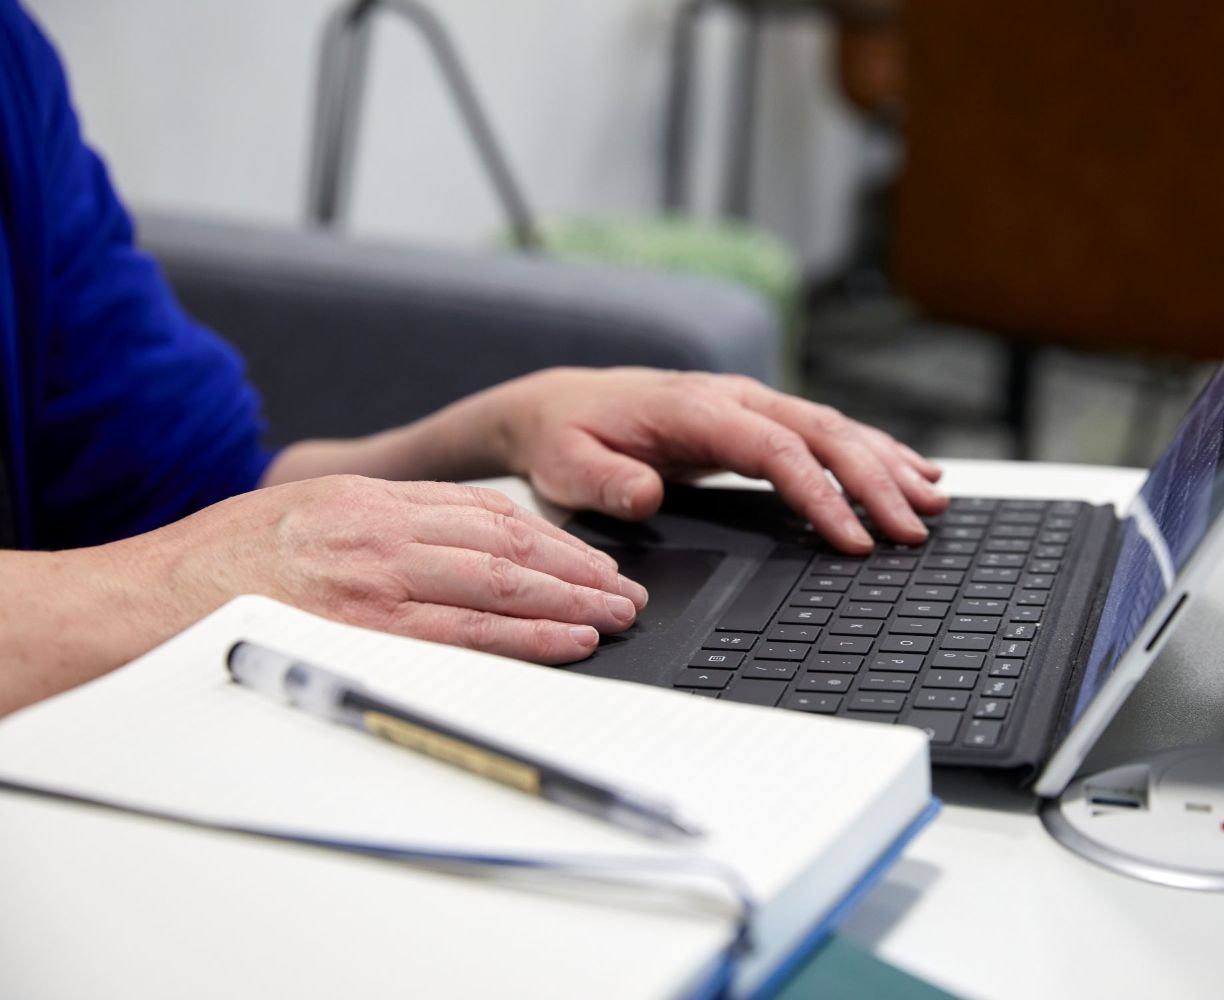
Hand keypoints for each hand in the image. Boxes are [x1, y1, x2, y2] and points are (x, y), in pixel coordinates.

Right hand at [119, 476, 645, 665]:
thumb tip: (448, 544)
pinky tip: (567, 642)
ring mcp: (373, 580)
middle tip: (626, 590)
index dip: (550, 537)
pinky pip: (465, 634)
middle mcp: (379, 531)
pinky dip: (526, 637)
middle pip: (508, 544)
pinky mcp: (363, 630)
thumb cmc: (214, 569)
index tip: (590, 557)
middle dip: (578, 567)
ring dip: (570, 601)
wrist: (139, 604)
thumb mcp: (303, 515)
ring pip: (500, 583)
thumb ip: (376, 523)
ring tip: (616, 616)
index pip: (485, 512)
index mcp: (368, 500)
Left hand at [463, 368, 946, 552]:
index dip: (821, 493)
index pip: (776, 448)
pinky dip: (873, 452)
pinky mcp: (758, 420)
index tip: (853, 539)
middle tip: (914, 530)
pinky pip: (825, 433)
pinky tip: (911, 472)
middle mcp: (734, 398)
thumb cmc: (569, 437)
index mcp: (695, 408)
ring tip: (934, 503)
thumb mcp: (568, 466)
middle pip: (823, 432)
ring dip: (887, 464)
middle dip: (875, 481)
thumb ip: (606, 482)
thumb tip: (648, 494)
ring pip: (835, 427)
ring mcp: (751, 404)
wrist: (562, 405)